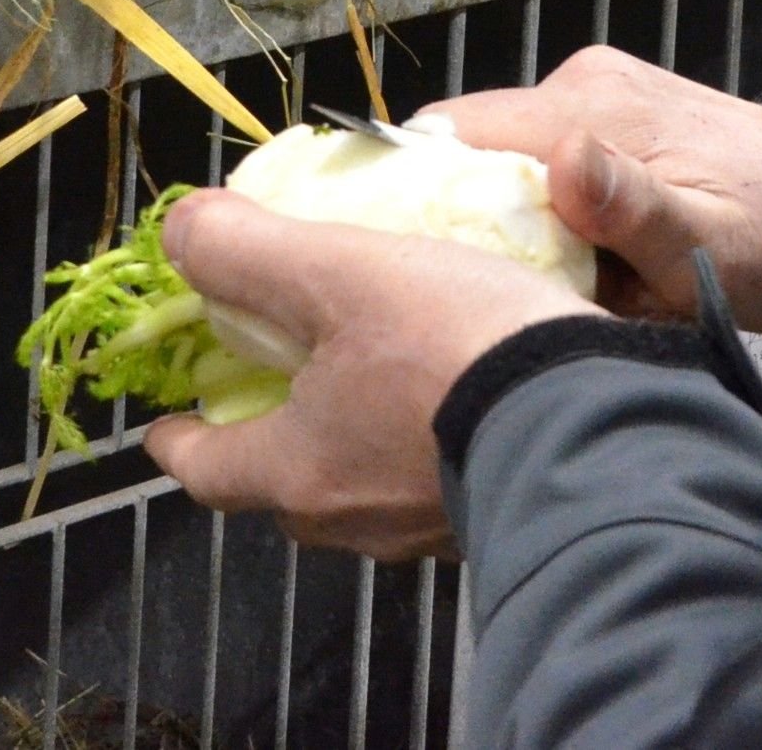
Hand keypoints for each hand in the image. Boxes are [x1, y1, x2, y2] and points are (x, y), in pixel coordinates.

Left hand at [142, 189, 592, 560]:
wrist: (595, 420)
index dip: (179, 439)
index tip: (166, 422)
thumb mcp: (341, 272)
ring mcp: (426, 528)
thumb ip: (248, 250)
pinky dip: (424, 443)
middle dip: (271, 437)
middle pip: (283, 486)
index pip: (206, 470)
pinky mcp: (490, 513)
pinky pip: (433, 482)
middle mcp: (355, 520)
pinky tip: (458, 393)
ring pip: (361, 488)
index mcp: (299, 473)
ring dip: (354, 440)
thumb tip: (179, 232)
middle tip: (277, 382)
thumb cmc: (454, 350)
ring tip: (376, 377)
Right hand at [439, 47, 761, 334]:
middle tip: (502, 286)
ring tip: (555, 276)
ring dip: (516, 216)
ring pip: (507, 155)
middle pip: (474, 146)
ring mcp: (599, 88)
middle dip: (474, 214)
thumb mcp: (706, 247)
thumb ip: (632, 210)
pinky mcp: (612, 106)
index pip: (456, 133)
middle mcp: (583, 81)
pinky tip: (585, 253)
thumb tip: (560, 159)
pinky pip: (544, 155)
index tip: (423, 262)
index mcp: (593, 107)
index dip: (424, 194)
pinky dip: (548, 206)